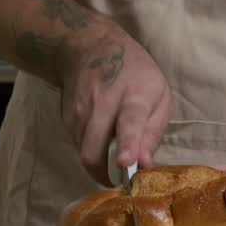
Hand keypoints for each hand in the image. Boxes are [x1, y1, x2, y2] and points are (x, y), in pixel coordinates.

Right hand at [58, 24, 171, 184]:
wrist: (89, 47)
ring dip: (98, 161)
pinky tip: (99, 132)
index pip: (129, 123)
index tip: (125, 163)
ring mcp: (80, 111)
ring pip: (84, 152)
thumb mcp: (158, 94)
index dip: (128, 144)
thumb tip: (144, 163)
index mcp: (134, 97)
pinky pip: (78, 144)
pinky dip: (90, 147)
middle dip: (103, 173)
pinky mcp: (67, 117)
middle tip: (118, 178)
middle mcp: (103, 104)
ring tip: (111, 149)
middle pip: (94, 149)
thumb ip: (154, 131)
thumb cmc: (134, 73)